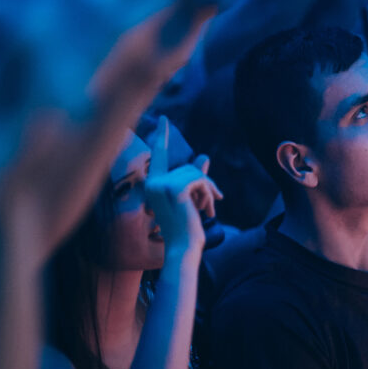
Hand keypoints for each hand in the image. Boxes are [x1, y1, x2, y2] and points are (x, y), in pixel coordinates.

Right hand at [145, 116, 222, 254]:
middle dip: (204, 183)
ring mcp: (162, 185)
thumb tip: (203, 157)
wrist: (183, 249)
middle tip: (214, 201)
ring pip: (195, 173)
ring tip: (209, 208)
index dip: (162, 136)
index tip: (164, 119)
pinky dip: (208, 192)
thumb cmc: (186, 228)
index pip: (159, 156)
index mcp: (153, 185)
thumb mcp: (192, 199)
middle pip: (187, 167)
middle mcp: (153, 183)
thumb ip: (195, 178)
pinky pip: (199, 180)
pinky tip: (208, 209)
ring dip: (208, 190)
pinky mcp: (175, 189)